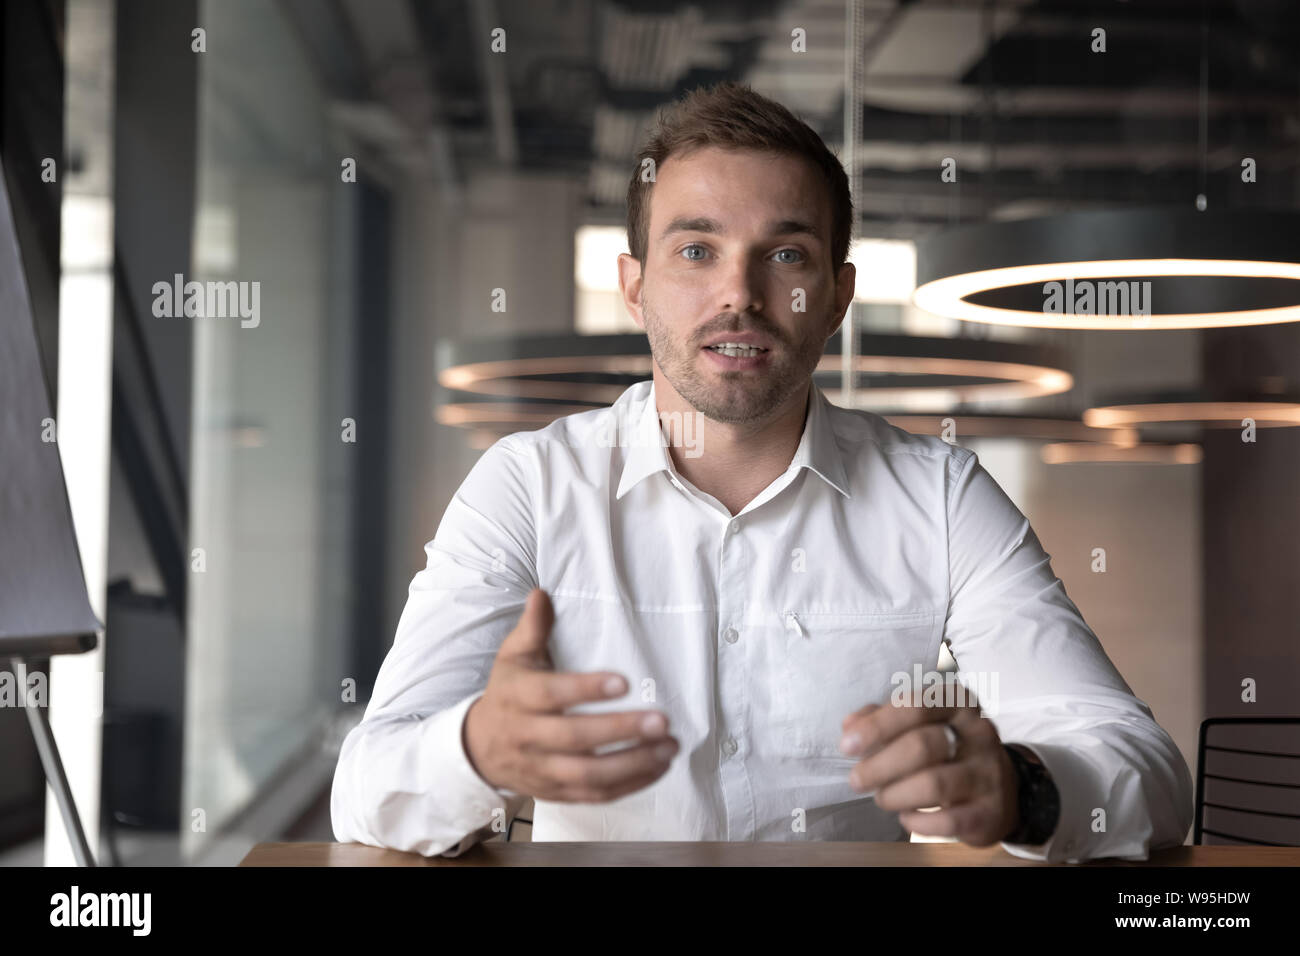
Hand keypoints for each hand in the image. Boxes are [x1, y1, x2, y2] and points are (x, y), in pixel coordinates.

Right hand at [463, 588, 679, 801]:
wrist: (478, 748)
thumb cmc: (507, 693)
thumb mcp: (512, 657)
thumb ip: (532, 628)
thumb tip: (541, 593)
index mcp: (518, 697)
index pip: (551, 694)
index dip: (586, 689)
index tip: (623, 682)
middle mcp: (528, 736)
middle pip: (574, 738)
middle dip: (620, 730)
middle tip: (661, 720)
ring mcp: (541, 769)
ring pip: (587, 775)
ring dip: (632, 764)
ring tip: (669, 746)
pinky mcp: (556, 792)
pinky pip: (594, 795)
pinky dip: (629, 785)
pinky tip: (658, 767)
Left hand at [839, 695, 1019, 846]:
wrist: (1000, 787)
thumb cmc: (946, 749)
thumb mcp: (918, 723)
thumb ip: (881, 718)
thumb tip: (850, 726)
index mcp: (957, 701)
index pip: (914, 706)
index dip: (876, 726)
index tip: (847, 746)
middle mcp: (979, 732)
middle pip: (922, 745)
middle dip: (879, 766)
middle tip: (856, 780)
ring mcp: (989, 771)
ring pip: (934, 783)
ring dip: (895, 795)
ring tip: (883, 798)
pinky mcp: (991, 810)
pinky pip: (947, 820)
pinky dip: (917, 822)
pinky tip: (907, 817)